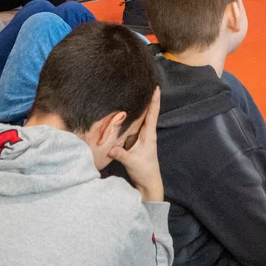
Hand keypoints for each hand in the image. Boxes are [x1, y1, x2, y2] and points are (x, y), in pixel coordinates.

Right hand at [108, 87, 163, 202]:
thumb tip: (109, 148)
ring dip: (140, 106)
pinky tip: (127, 110)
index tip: (156, 87)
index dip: (154, 100)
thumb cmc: (144, 171)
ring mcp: (142, 136)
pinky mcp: (136, 141)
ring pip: (141, 118)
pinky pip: (134, 126)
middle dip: (147, 98)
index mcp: (149, 135)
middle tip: (144, 82)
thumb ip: (121, 154)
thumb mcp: (132, 162)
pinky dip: (132, 117)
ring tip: (136, 91)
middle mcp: (147, 133)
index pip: (152, 114)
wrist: (148, 182)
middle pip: (148, 112)